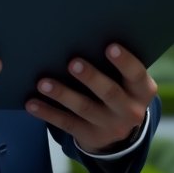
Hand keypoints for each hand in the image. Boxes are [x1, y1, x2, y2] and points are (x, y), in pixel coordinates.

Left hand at [24, 44, 156, 153]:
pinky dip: (47, 112)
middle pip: (109, 93)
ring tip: (43, 83)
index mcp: (142, 91)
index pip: (136, 74)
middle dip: (91, 78)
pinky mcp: (90, 136)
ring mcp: (110, 126)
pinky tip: (31, 103)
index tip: (110, 47)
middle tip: (73, 63)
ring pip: (84, 108)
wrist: (119, 132)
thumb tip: (84, 35)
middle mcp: (130, 110)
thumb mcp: (126, 81)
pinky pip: (66, 123)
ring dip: (62, 94)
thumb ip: (115, 66)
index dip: (125, 61)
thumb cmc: (118, 88)